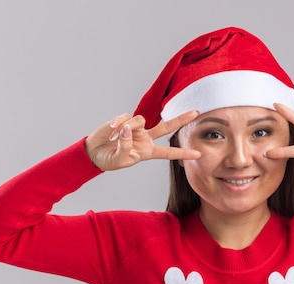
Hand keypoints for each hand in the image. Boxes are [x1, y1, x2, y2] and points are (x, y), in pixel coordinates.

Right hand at [85, 111, 201, 170]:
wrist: (94, 153)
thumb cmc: (109, 160)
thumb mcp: (120, 160)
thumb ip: (125, 146)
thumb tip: (128, 128)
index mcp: (148, 152)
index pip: (169, 152)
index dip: (183, 153)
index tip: (199, 155)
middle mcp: (145, 138)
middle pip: (167, 127)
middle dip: (181, 120)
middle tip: (196, 112)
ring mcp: (136, 128)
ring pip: (140, 120)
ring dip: (127, 128)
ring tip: (114, 138)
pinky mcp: (125, 120)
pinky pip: (126, 117)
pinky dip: (118, 124)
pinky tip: (111, 130)